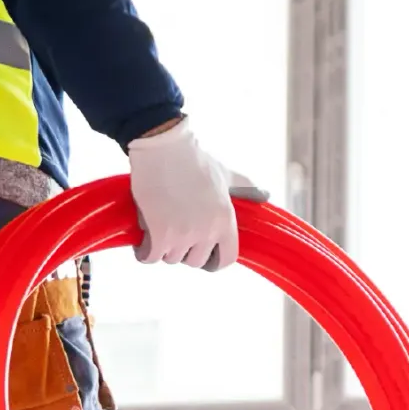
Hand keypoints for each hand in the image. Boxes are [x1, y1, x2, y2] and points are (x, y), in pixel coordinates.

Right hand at [126, 118, 266, 270]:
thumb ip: (246, 188)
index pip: (227, 259)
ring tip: (158, 226)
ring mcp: (183, 235)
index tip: (202, 254)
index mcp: (225, 220)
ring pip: (171, 258)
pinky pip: (150, 257)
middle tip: (174, 231)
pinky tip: (143, 238)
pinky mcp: (159, 234)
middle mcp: (207, 231)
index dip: (214, 260)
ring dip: (162, 248)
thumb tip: (265, 195)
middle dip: (184, 251)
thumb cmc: (193, 160)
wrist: (163, 147)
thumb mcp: (226, 174)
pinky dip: (144, 251)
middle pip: (195, 261)